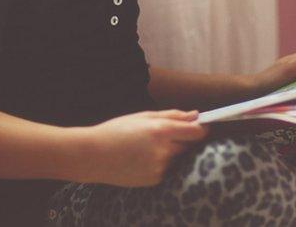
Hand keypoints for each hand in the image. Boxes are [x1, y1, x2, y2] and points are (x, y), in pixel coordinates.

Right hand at [85, 109, 209, 186]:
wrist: (93, 156)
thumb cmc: (116, 131)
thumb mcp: (143, 116)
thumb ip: (172, 115)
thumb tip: (195, 115)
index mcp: (161, 130)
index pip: (196, 132)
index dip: (202, 128)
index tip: (201, 126)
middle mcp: (164, 151)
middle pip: (189, 145)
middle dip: (183, 139)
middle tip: (164, 135)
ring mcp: (160, 168)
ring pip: (177, 158)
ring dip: (171, 152)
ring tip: (148, 147)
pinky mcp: (155, 180)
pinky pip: (166, 169)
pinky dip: (161, 163)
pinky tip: (142, 158)